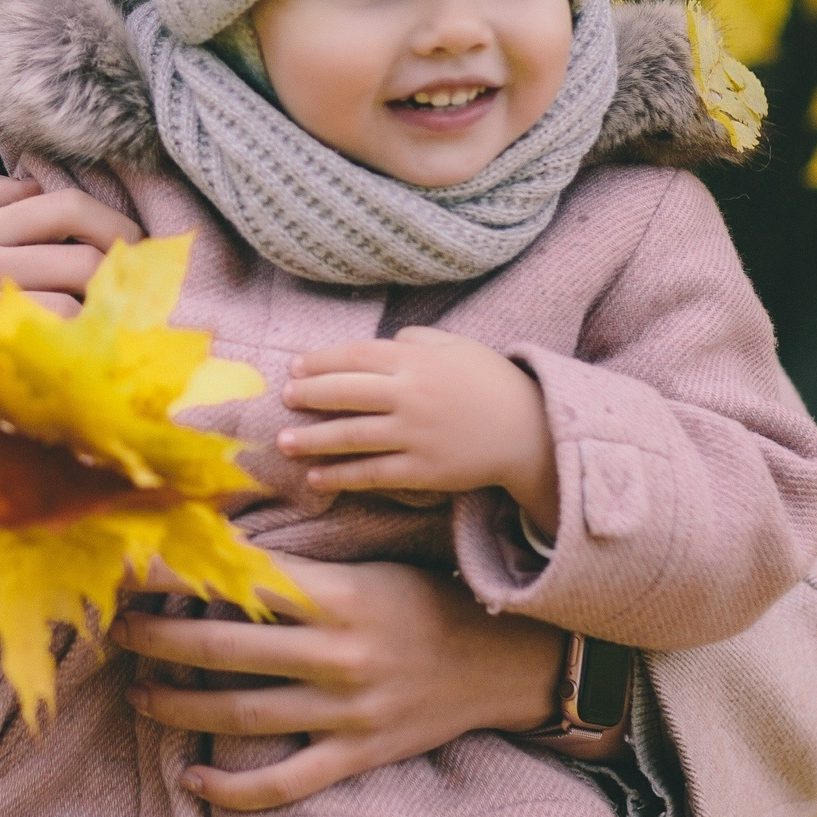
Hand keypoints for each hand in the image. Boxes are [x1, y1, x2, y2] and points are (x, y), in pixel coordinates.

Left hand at [110, 553, 570, 809]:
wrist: (504, 662)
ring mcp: (347, 711)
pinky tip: (192, 779)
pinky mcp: (358, 755)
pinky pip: (285, 782)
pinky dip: (234, 788)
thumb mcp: (368, 566)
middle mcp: (340, 654)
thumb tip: (221, 544)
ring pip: (242, 714)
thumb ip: (299, 566)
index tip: (129, 566)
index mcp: (339, 596)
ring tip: (139, 694)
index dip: (177, 573)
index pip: (239, 580)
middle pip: (225, 648)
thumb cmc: (426, 600)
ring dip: (179, 706)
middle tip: (118, 629)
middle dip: (160, 638)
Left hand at [277, 327, 558, 538]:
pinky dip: (341, 476)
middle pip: (345, 393)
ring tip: (284, 442)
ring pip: (351, 436)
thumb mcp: (460, 347)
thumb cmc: (493, 384)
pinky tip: (317, 477)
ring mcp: (415, 436)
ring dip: (312, 440)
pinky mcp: (422, 471)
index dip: (321, 361)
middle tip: (284, 399)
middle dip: (308, 396)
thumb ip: (419, 338)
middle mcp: (411, 396)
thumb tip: (385, 339)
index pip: (356, 356)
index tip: (296, 368)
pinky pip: (373, 474)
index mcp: (418, 361)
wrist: (532, 433)